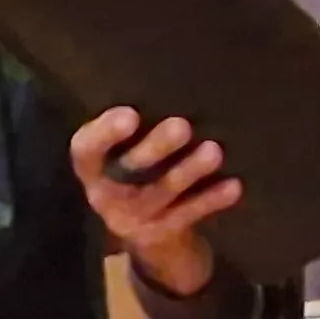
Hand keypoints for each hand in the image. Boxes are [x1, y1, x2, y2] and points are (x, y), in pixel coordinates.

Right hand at [70, 108, 241, 297]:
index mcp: (92, 168)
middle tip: (182, 126)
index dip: (105, 133)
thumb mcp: (122, 154)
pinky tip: (233, 186)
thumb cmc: (138, 173)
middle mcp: (106, 194)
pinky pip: (189, 215)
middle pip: (128, 170)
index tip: (130, 114)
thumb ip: (136, 129)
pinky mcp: (162, 233)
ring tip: (213, 151)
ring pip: (162, 192)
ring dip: (188, 171)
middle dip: (155, 148)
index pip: (87, 149)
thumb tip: (172, 83)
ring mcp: (134, 218)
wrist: (150, 236)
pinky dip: (211, 200)